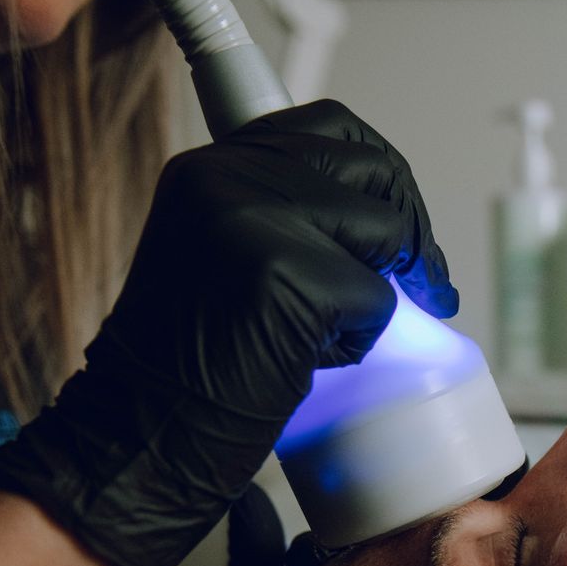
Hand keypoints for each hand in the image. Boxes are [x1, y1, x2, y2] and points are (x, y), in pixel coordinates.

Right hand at [0, 100, 455, 565]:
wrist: (136, 436)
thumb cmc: (184, 369)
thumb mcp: (224, 262)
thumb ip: (286, 225)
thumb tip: (390, 230)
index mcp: (212, 168)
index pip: (328, 129)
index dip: (379, 176)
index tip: (399, 220)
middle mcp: (229, 177)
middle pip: (374, 169)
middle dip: (414, 227)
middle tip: (429, 283)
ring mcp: (258, 221)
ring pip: (386, 234)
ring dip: (383, 294)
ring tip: (334, 338)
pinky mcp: (289, 276)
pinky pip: (380, 302)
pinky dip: (363, 343)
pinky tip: (309, 365)